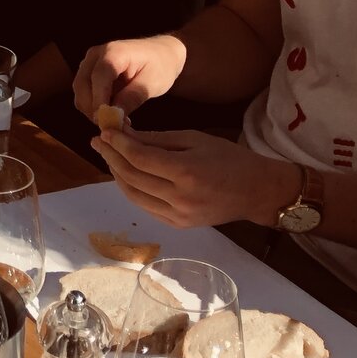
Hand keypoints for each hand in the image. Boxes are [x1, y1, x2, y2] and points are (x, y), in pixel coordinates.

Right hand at [73, 34, 188, 117]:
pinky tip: (110, 113)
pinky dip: (92, 106)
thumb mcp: (152, 83)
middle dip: (92, 108)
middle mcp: (95, 55)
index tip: (104, 120)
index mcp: (113, 52)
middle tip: (110, 126)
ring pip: (80, 91)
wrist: (161, 53)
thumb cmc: (160, 66)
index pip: (99, 77)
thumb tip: (112, 115)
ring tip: (114, 120)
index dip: (98, 100)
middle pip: (82, 85)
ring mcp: (89, 62)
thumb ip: (132, 97)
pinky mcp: (88, 72)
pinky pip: (84, 92)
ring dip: (91, 109)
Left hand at [91, 128, 296, 228]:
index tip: (104, 131)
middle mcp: (179, 197)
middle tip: (98, 141)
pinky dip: (132, 189)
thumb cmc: (229, 158)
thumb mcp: (194, 139)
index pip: (139, 158)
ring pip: (133, 195)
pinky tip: (126, 175)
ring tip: (109, 156)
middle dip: (111, 157)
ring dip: (117, 174)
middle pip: (132, 177)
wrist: (258, 192)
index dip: (117, 144)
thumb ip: (157, 139)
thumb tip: (124, 134)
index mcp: (186, 172)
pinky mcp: (178, 225)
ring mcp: (178, 216)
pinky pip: (145, 206)